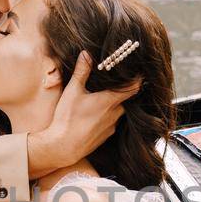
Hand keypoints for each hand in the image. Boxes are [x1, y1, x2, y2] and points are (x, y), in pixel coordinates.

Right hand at [29, 52, 140, 175]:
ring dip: (113, 105)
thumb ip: (81, 71)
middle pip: (125, 99)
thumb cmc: (67, 119)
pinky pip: (112, 122)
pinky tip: (94, 115)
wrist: (63, 147)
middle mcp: (115, 114)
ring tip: (101, 99)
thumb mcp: (72, 91)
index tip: (137, 72)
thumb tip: (86, 54)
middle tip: (114, 83)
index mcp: (109, 101)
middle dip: (122, 91)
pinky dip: (107, 116)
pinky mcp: (106, 136)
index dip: (137, 79)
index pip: (133, 88)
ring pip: (118, 111)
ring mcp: (111, 126)